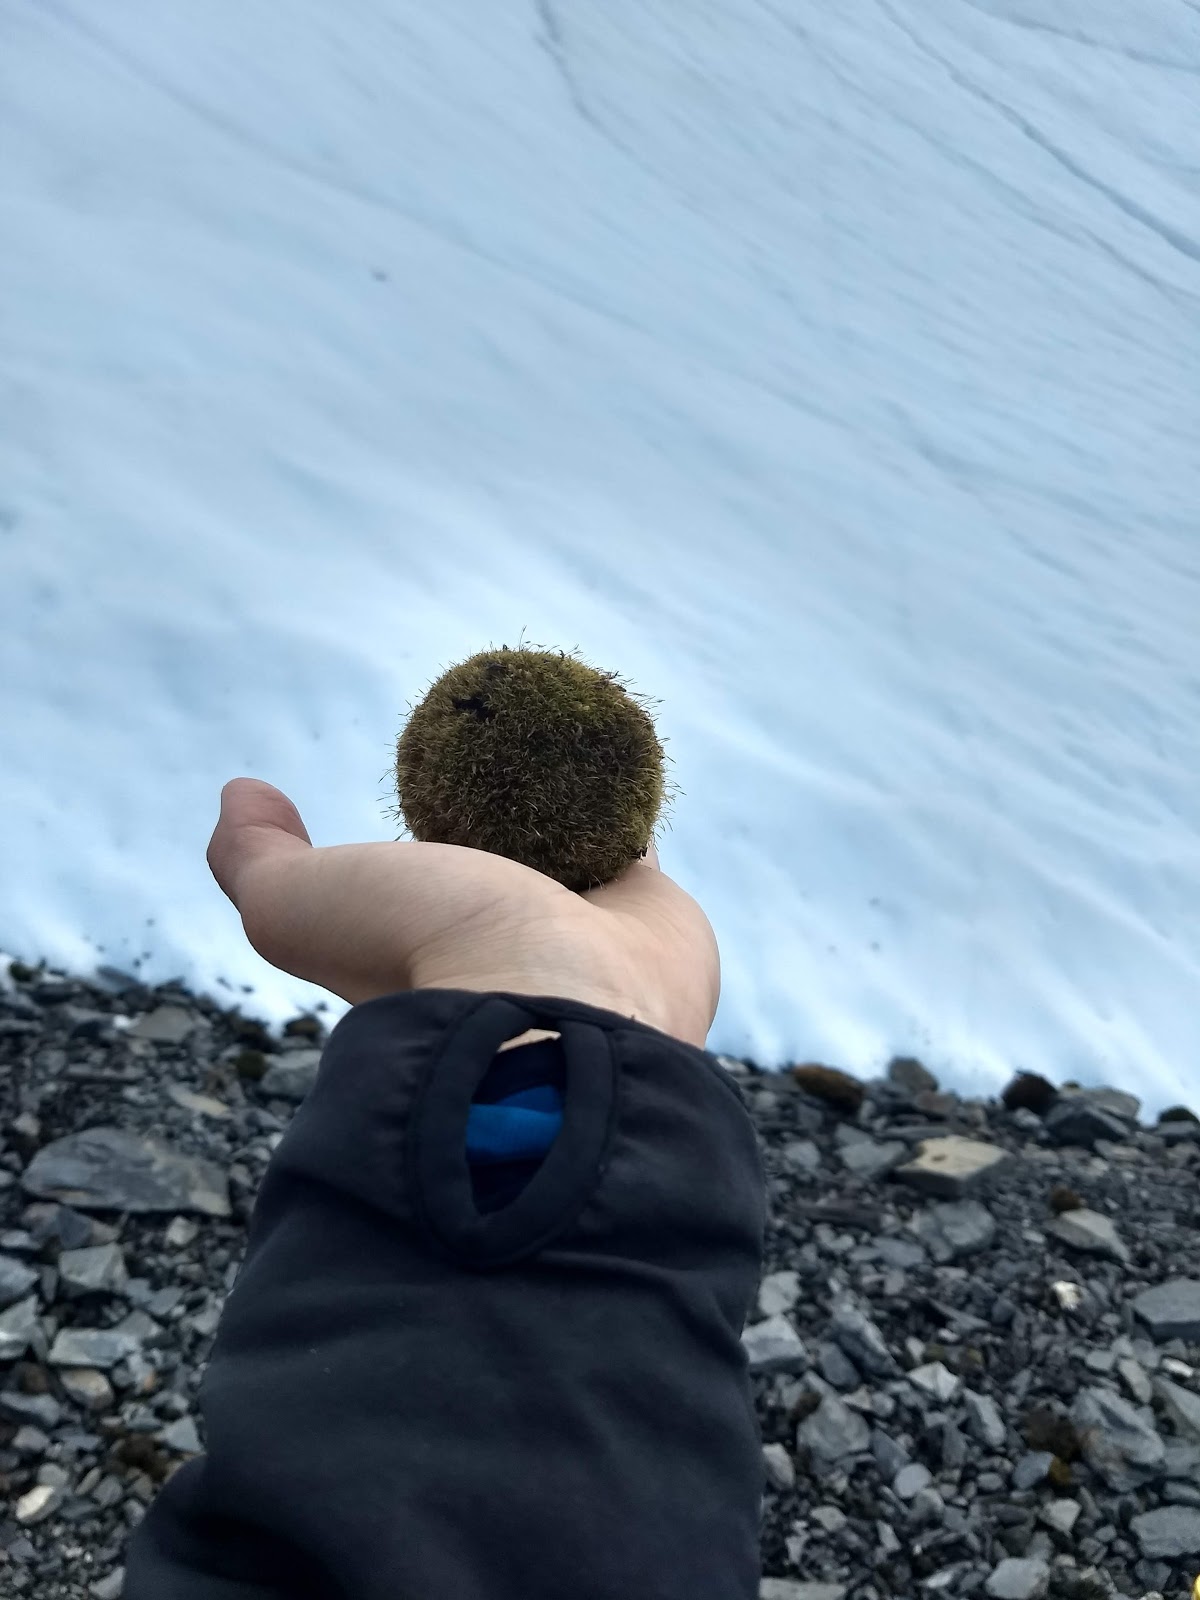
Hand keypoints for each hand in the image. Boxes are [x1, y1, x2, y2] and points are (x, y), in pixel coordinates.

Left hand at [206, 778, 720, 1049]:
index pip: (413, 897)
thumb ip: (256, 858)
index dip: (412, 849)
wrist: (556, 1005)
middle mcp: (503, 952)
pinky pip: (632, 832)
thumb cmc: (418, 957)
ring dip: (559, 802)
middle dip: (492, 819)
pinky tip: (604, 747)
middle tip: (481, 755)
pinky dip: (621, 793)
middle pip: (498, 868)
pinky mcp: (648, 908)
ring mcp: (579, 932)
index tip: (409, 790)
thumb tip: (244, 792)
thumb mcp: (297, 907)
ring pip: (566, 848)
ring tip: (545, 735)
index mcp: (426, 961)